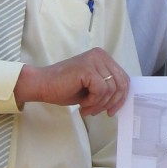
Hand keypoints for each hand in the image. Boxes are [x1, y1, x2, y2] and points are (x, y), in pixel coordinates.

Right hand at [13, 48, 128, 115]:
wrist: (42, 85)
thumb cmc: (64, 87)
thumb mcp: (91, 86)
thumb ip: (106, 87)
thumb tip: (121, 99)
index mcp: (103, 57)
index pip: (123, 78)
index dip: (121, 97)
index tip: (112, 111)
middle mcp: (100, 55)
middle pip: (120, 83)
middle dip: (111, 102)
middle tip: (96, 112)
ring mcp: (94, 60)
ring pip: (111, 89)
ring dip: (99, 104)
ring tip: (86, 108)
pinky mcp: (87, 69)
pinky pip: (101, 90)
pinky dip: (93, 101)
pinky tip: (82, 104)